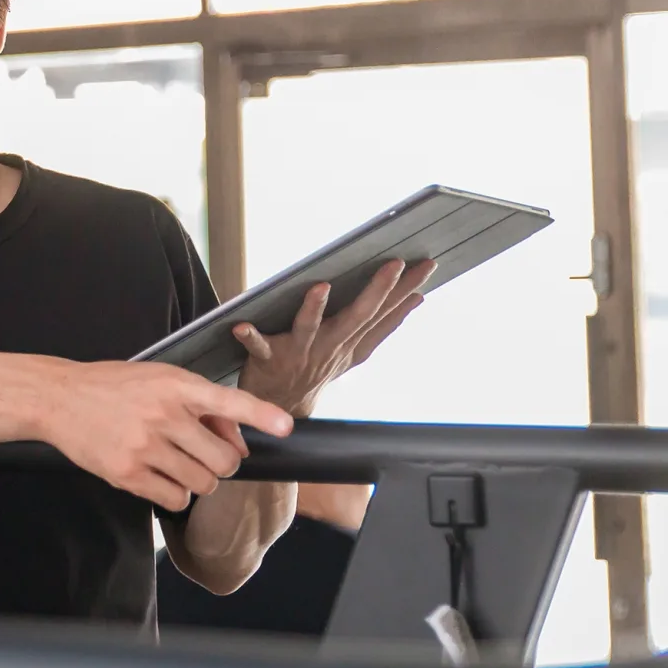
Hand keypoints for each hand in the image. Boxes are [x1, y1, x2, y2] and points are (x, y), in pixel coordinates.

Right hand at [37, 361, 292, 510]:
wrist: (58, 398)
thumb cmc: (114, 387)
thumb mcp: (159, 380)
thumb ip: (202, 406)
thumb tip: (240, 442)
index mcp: (174, 385)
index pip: (227, 401)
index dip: (261, 414)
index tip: (285, 427)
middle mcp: (162, 415)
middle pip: (224, 460)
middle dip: (221, 463)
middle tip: (203, 456)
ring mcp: (144, 446)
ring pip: (203, 484)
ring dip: (198, 480)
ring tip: (175, 464)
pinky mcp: (127, 473)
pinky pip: (175, 499)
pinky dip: (175, 494)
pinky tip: (158, 476)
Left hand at [233, 259, 435, 417]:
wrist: (282, 403)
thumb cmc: (318, 367)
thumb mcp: (358, 349)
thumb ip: (385, 325)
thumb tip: (418, 298)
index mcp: (351, 341)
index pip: (384, 312)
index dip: (406, 289)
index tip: (427, 265)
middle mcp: (329, 345)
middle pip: (357, 317)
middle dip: (377, 291)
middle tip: (393, 265)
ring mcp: (298, 351)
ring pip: (308, 328)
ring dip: (314, 309)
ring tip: (322, 288)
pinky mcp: (267, 357)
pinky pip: (257, 346)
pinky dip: (249, 336)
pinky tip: (241, 325)